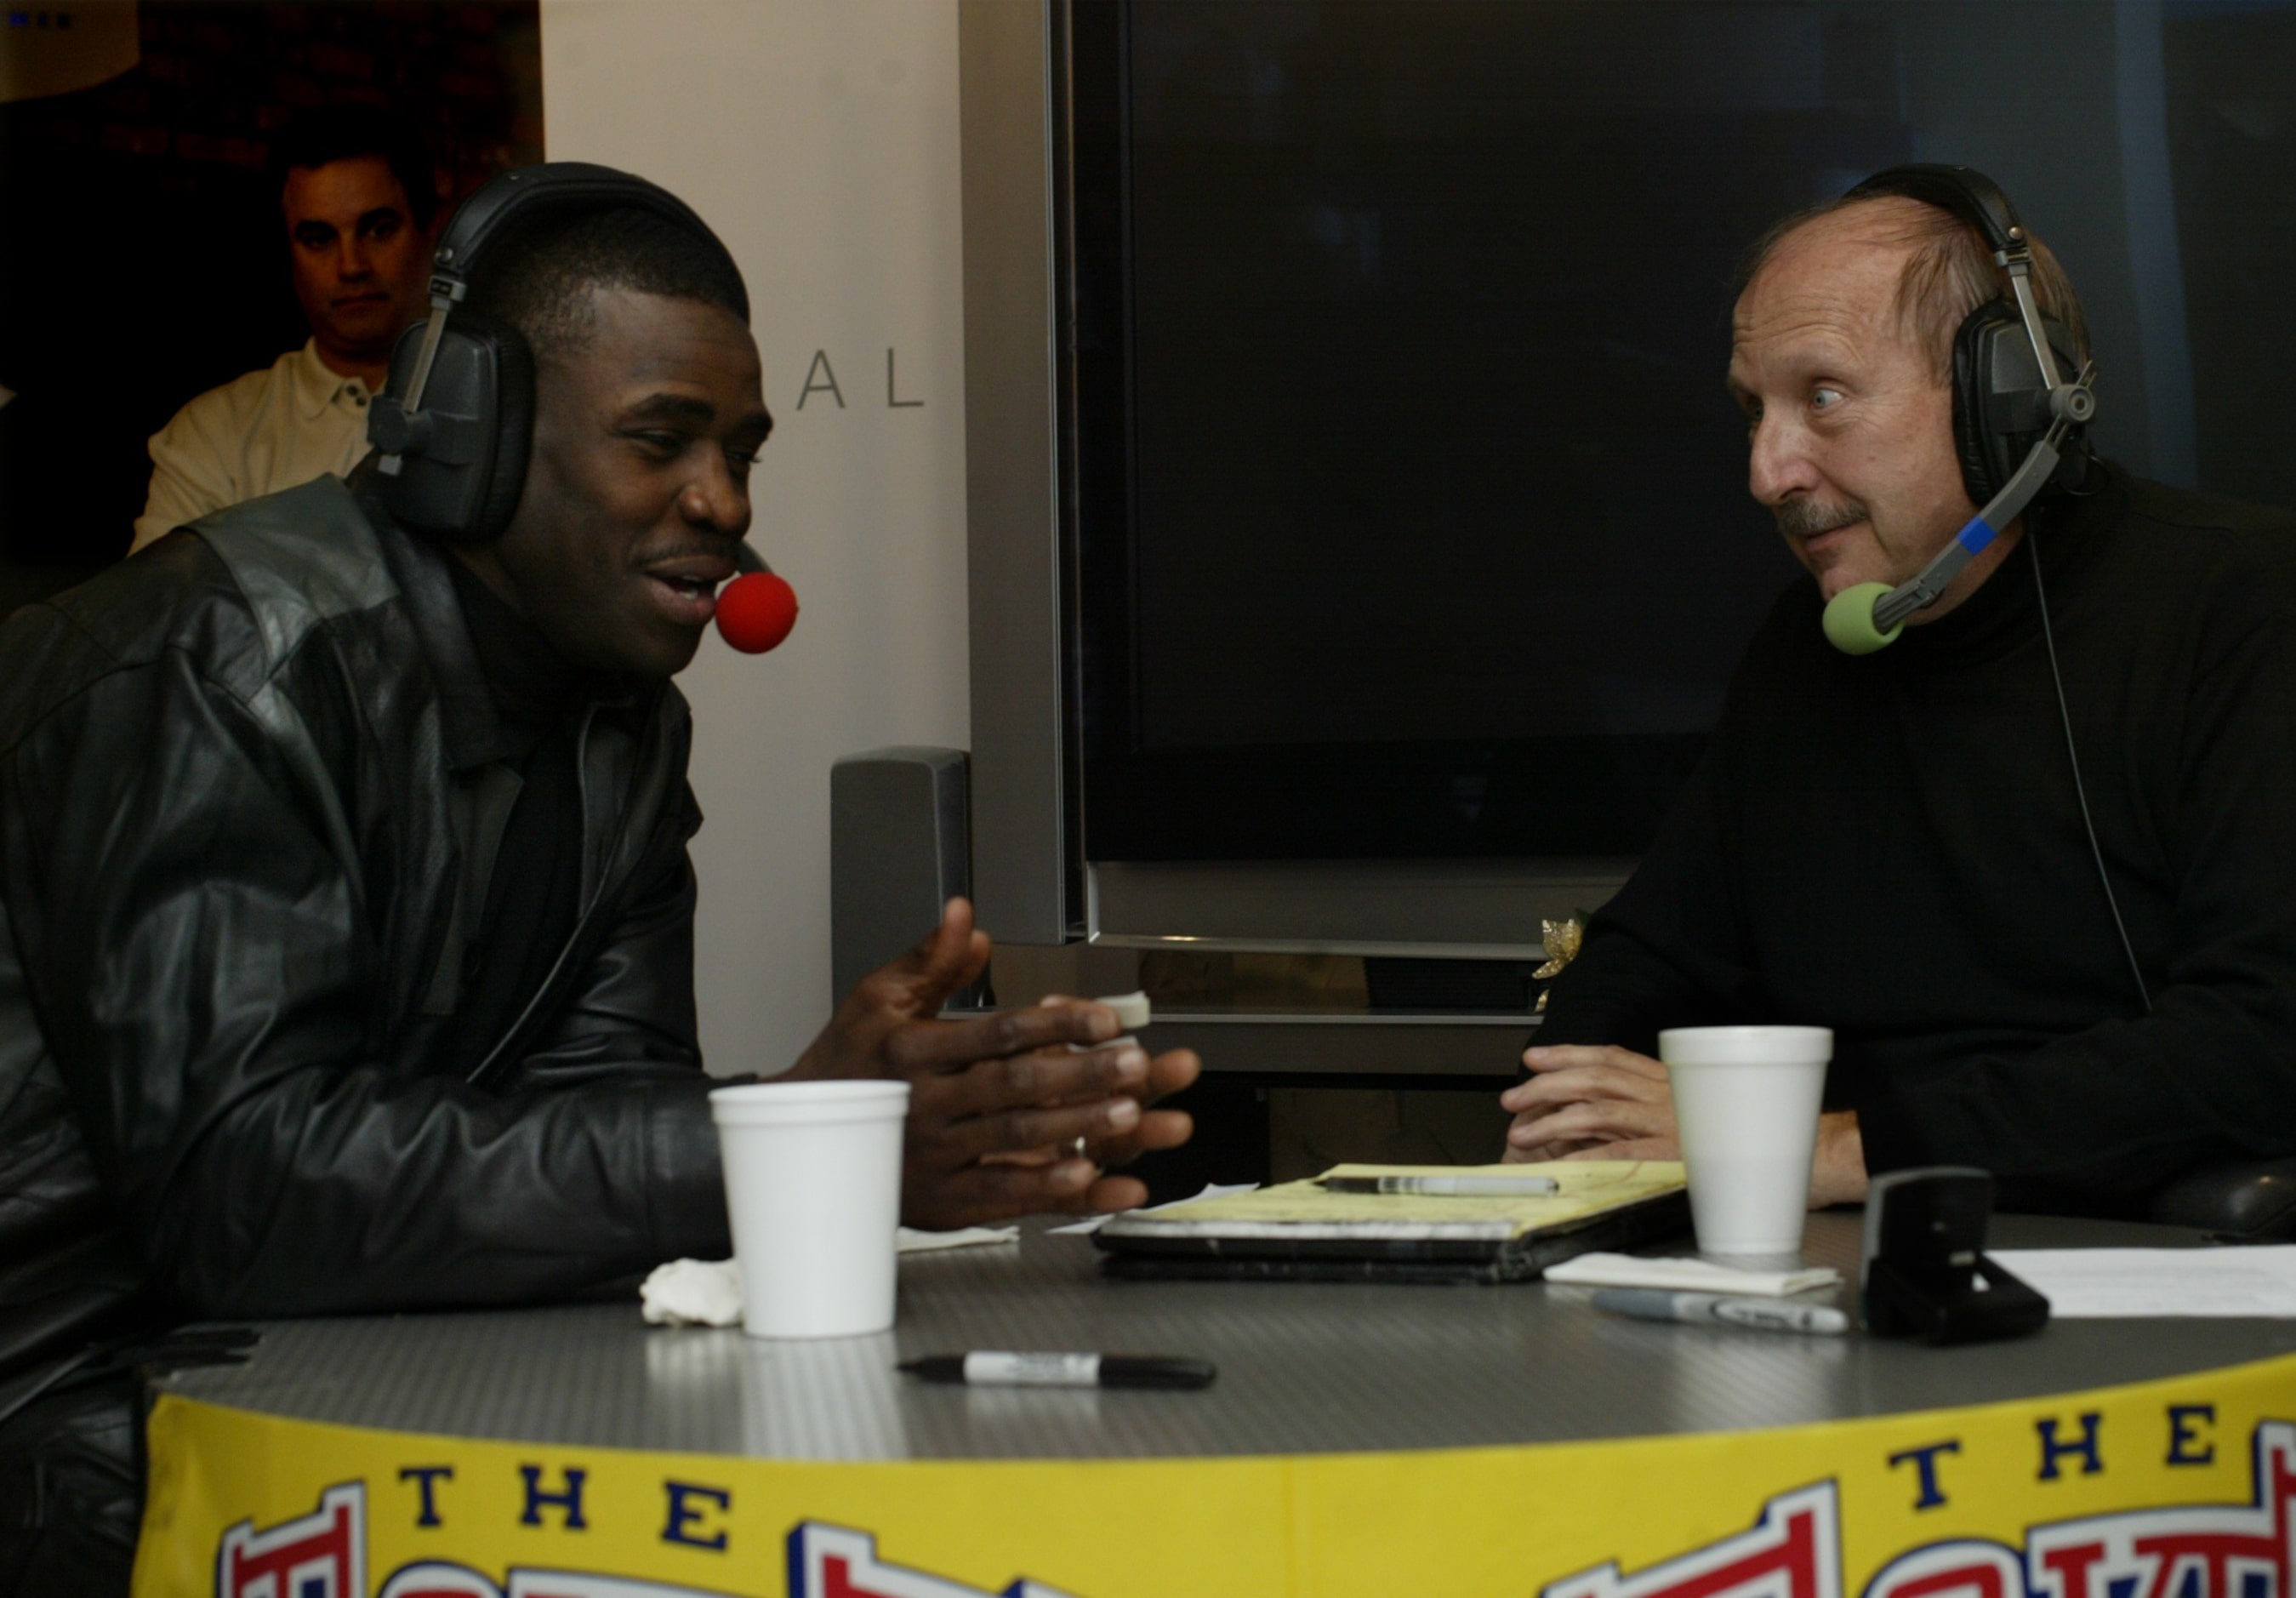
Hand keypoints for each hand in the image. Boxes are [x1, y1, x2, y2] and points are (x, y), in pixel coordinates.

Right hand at [788, 899, 1199, 1228]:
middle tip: (1134, 1065)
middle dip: (1081, 1074)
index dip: (1056, 1024)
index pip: (998, 1031)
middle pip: (1015, 1084)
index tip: (1105, 1019)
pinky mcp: (941, 1197)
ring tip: (1128, 1114)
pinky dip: (1043, 1188)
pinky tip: (1084, 1175)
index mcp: (915, 1049)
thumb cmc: (847, 1063)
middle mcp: (926, 1101)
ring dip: (1075, 1126)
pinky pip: (999, 1193)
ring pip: (1014, 1138)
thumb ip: (930, 960)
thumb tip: (965, 918)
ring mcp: (934, 1153)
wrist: (799, 1137)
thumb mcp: (877, 998)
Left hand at [1498, 1045, 1870, 1208]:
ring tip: (1520, 1133)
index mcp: (1675, 1079)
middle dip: (1547, 1085)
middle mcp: (1668, 1096)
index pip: (1611, 1057)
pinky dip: (1585, 1157)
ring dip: (1552, 1122)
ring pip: (1597, 1112)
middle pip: (1594, 1080)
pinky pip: (1619, 1155)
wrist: (1810, 1154)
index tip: (1536, 1055)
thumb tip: (1619, 1120)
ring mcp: (1671, 1126)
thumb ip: (1667, 1107)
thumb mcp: (1709, 1107)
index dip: (1569, 1054)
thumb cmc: (1759, 1134)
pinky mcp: (1677, 1159)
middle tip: (1513, 1096)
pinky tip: (1560, 1162)